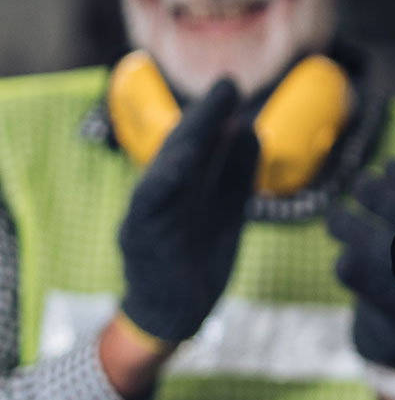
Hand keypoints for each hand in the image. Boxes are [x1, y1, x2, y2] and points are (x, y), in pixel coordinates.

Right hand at [118, 79, 258, 342]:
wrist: (174, 313)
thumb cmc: (198, 258)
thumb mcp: (225, 211)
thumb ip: (234, 174)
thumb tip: (249, 128)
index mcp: (181, 187)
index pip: (197, 145)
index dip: (213, 116)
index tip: (233, 87)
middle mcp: (158, 194)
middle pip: (179, 149)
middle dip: (203, 118)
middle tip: (228, 86)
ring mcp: (144, 215)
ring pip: (165, 170)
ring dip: (185, 141)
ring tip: (209, 113)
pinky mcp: (139, 239)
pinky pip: (150, 206)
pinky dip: (165, 181)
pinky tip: (183, 161)